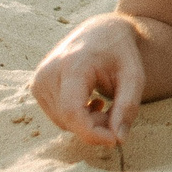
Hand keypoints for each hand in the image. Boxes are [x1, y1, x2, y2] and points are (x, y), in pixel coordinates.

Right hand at [31, 13, 145, 146]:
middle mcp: (49, 72)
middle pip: (69, 120)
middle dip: (95, 127)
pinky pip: (57, 116)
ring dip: (86, 123)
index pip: (72, 111)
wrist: (100, 31)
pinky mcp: (37, 87)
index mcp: (72, 65)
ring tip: (103, 104)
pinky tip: (90, 101)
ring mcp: (39, 80)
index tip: (114, 140)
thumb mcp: (134, 77)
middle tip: (115, 114)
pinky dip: (76, 117)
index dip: (92, 132)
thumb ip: (127, 107)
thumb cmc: (120, 53)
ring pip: (63, 122)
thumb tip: (118, 140)